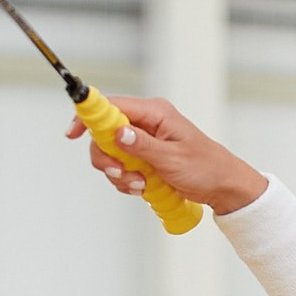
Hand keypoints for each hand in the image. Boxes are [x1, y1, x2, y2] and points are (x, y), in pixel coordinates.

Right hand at [65, 94, 264, 213]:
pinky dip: (126, 181)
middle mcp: (146, 123)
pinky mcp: (144, 157)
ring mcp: (144, 141)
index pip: (111, 107)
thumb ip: (143, 146)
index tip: (73, 133)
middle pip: (104, 134)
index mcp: (155, 113)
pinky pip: (121, 167)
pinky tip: (143, 188)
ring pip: (110, 154)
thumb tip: (118, 133)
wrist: (222, 186)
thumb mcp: (173, 158)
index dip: (88, 118)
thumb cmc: (206, 167)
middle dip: (107, 158)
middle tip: (122, 173)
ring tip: (141, 185)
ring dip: (119, 174)